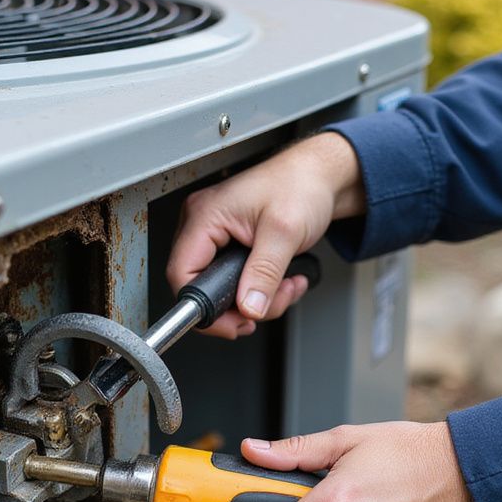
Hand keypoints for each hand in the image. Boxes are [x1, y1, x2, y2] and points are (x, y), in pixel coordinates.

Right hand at [167, 132, 364, 338]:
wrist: (320, 177)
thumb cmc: (300, 184)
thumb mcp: (284, 232)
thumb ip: (264, 274)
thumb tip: (248, 307)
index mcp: (205, 216)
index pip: (182, 274)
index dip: (205, 307)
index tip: (231, 324)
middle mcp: (203, 226)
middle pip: (203, 288)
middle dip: (242, 306)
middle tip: (268, 305)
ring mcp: (217, 238)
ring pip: (224, 292)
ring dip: (260, 300)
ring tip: (286, 286)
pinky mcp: (231, 248)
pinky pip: (237, 283)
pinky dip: (263, 290)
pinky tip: (283, 279)